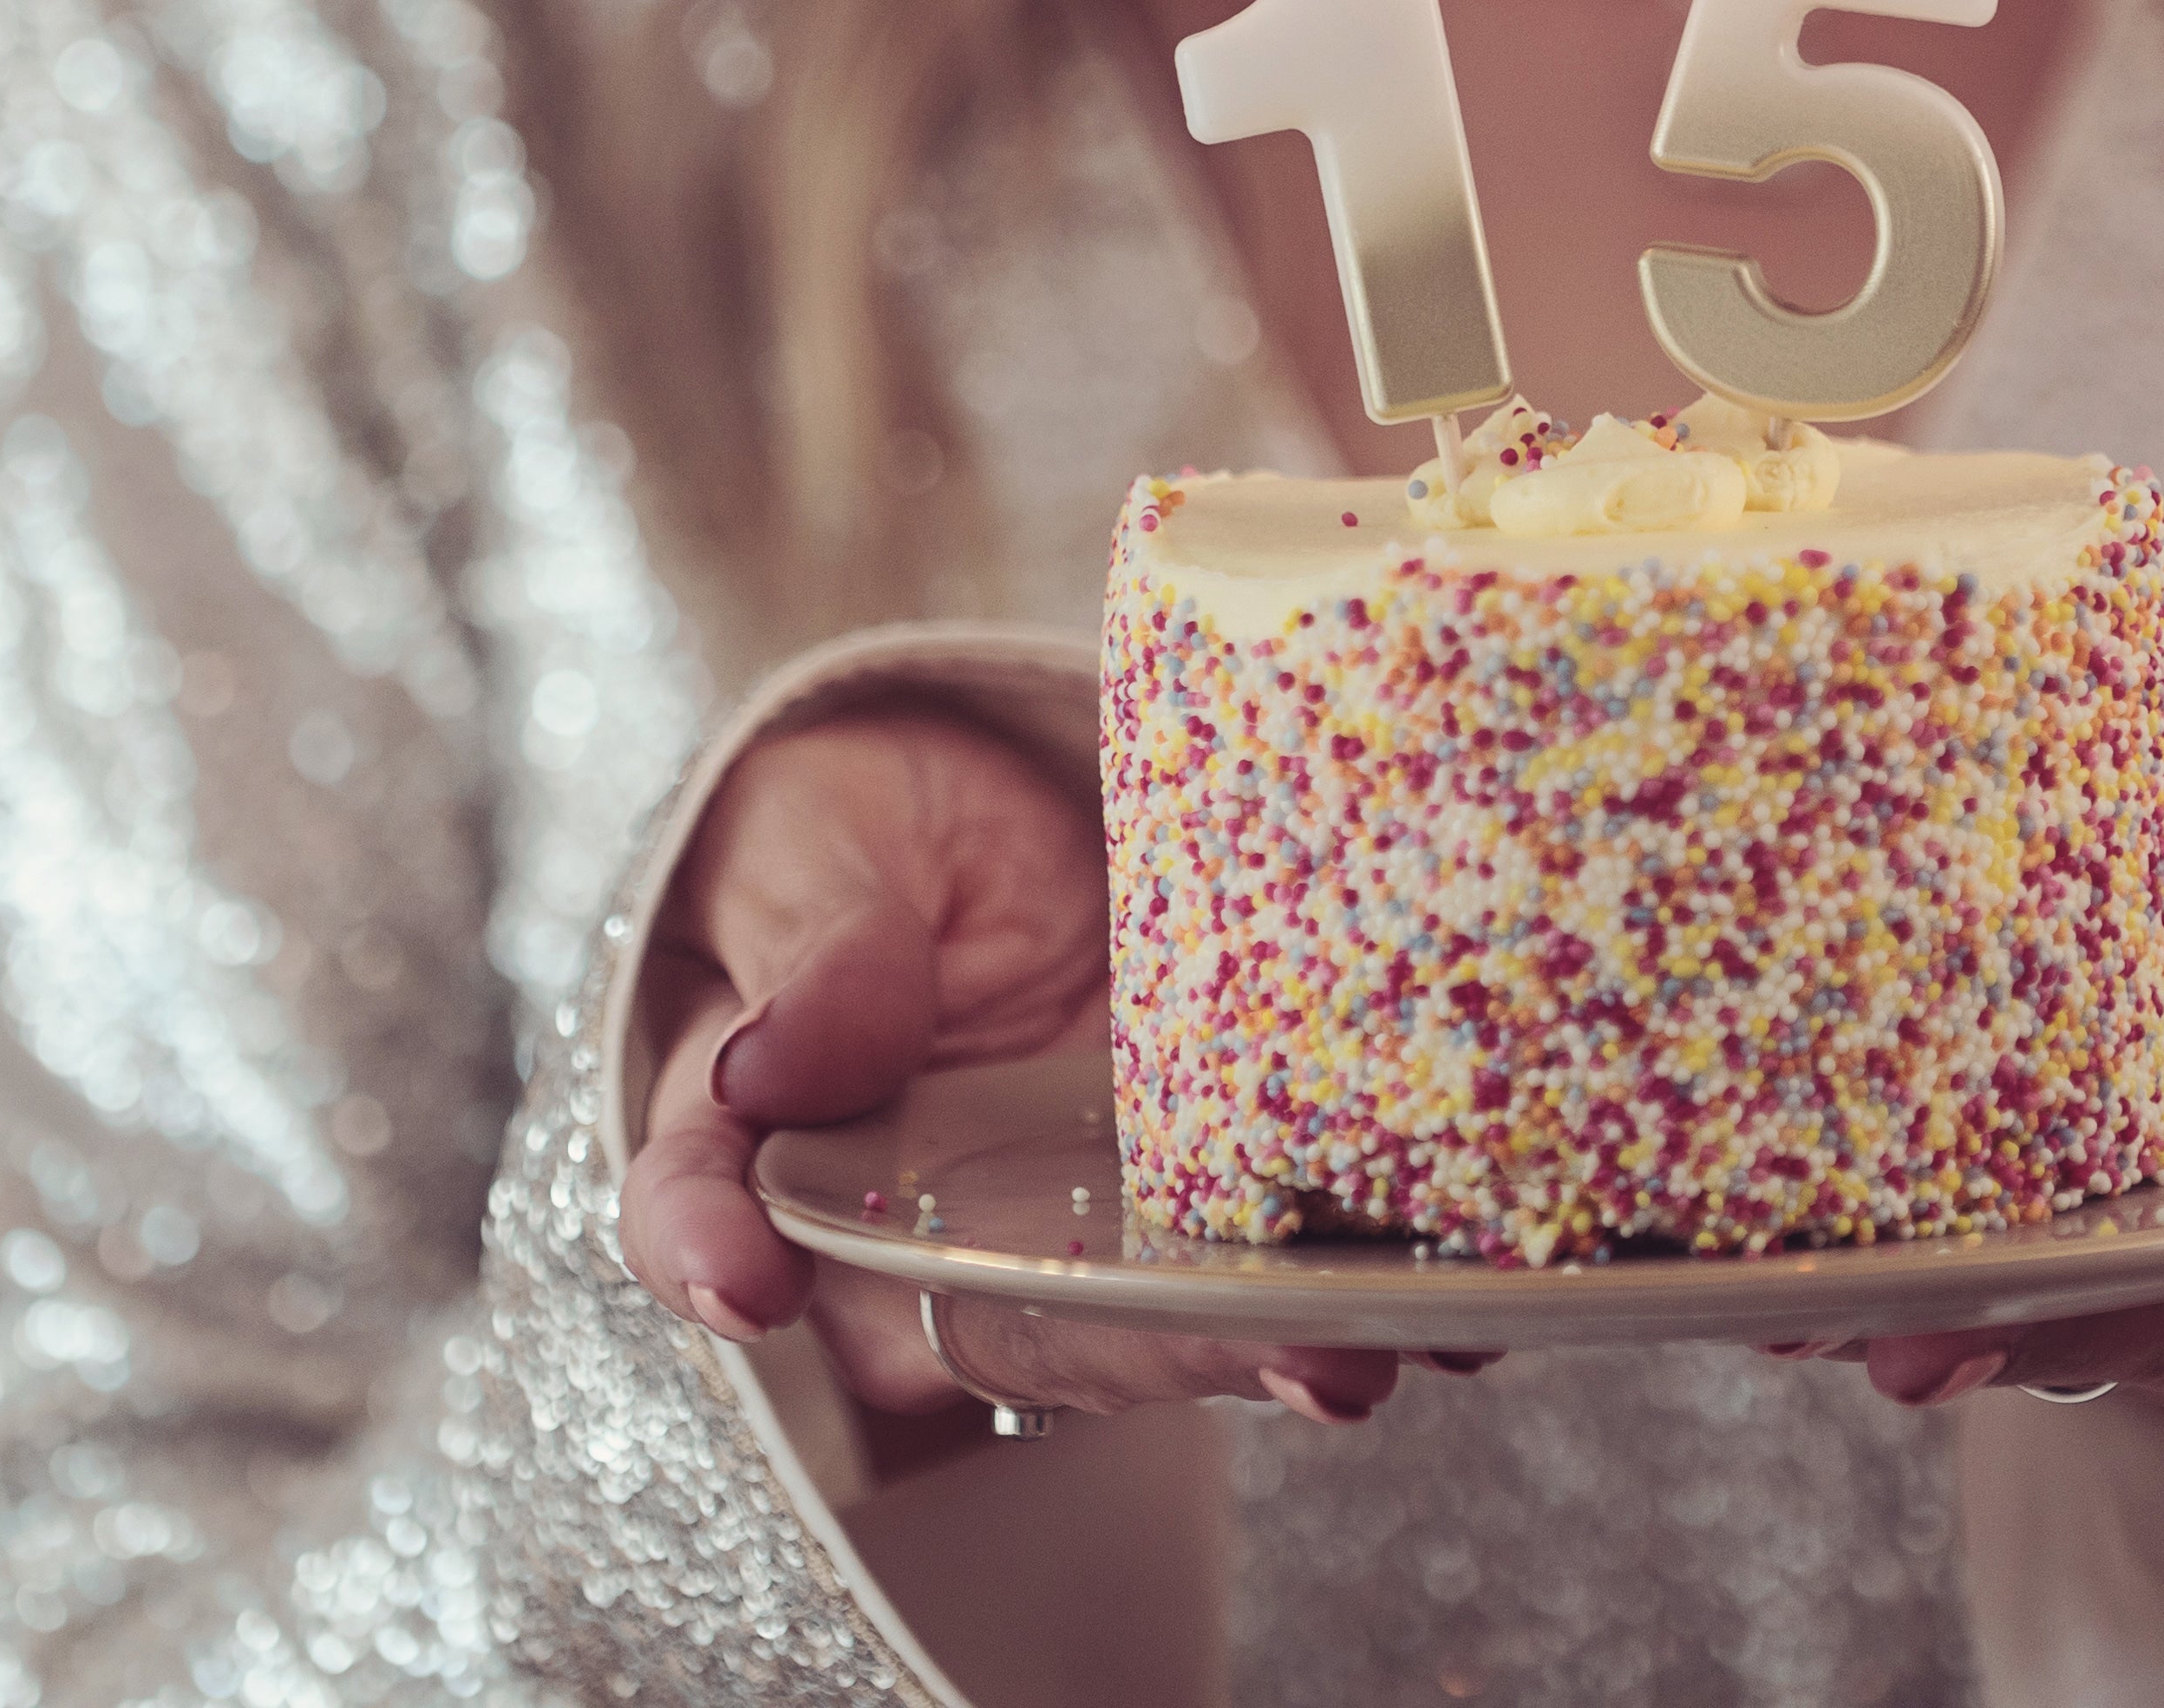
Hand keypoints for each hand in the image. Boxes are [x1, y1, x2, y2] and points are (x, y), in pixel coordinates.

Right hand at [615, 704, 1402, 1430]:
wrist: (991, 812)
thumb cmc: (860, 835)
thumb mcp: (812, 840)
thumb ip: (813, 946)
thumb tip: (778, 1056)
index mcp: (755, 1133)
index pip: (698, 1204)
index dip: (706, 1246)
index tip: (740, 1279)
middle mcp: (905, 1232)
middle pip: (974, 1319)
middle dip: (1116, 1349)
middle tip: (1226, 1345)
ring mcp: (1057, 1240)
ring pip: (1135, 1329)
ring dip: (1256, 1351)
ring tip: (1362, 1345)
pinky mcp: (1184, 1214)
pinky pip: (1260, 1279)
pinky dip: (1364, 1296)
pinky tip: (1465, 1299)